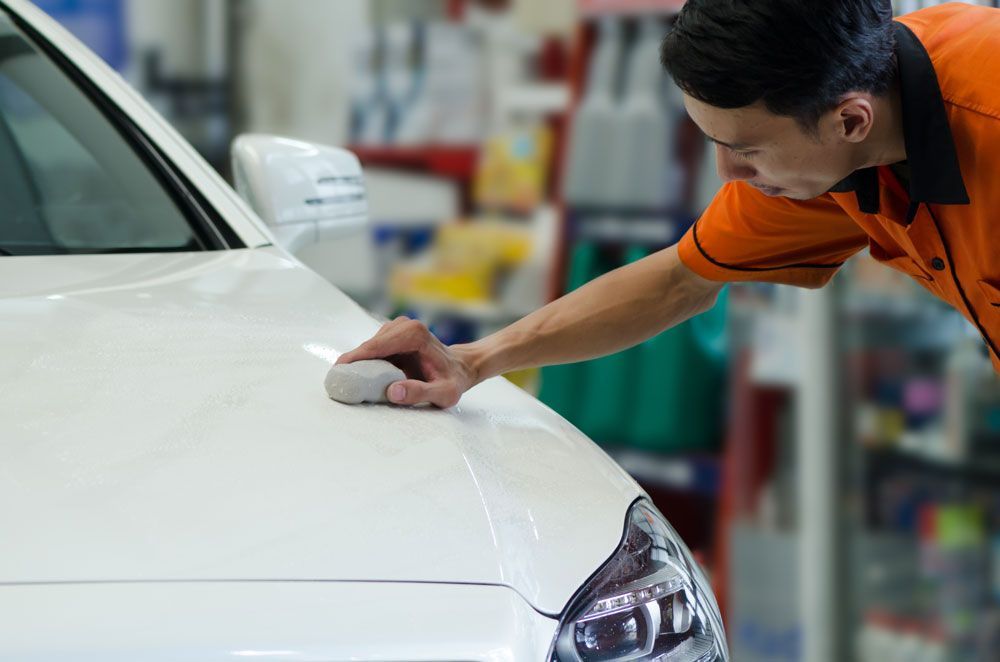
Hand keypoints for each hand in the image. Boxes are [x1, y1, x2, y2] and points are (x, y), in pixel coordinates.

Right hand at [337, 317, 478, 407]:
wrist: (461, 367)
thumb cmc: (453, 380)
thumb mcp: (443, 393)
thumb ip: (420, 393)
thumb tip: (392, 391)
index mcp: (415, 335)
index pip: (378, 346)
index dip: (356, 358)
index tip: (338, 369)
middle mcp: (405, 326)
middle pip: (370, 345)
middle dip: (353, 362)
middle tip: (337, 381)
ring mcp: (398, 328)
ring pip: (369, 346)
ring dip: (359, 362)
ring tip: (348, 381)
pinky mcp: (393, 334)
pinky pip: (373, 348)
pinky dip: (365, 361)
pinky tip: (362, 375)